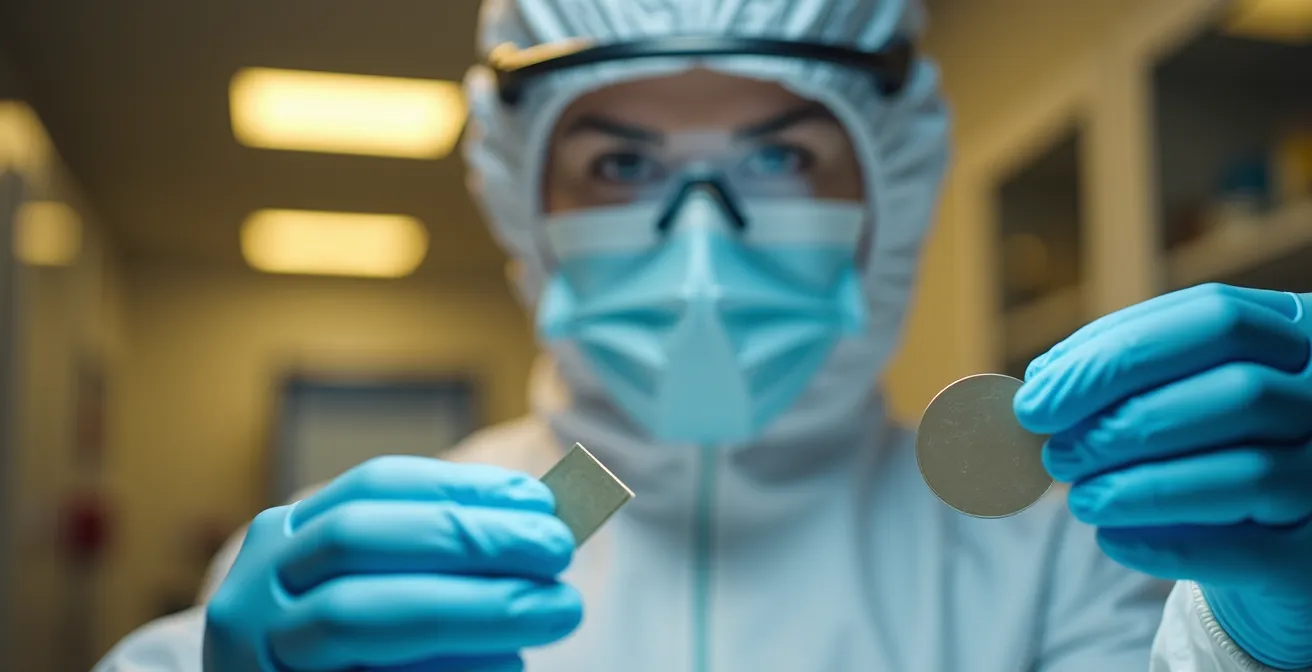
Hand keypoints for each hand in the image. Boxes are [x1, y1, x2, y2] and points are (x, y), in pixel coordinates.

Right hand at [203, 456, 580, 671]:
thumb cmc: (356, 658)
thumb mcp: (377, 589)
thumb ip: (437, 558)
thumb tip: (540, 522)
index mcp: (281, 543)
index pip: (373, 487)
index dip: (461, 486)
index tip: (538, 498)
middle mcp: (251, 595)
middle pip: (357, 541)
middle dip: (469, 537)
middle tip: (558, 549)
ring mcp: (260, 657)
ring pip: (361, 618)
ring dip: (474, 605)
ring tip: (559, 608)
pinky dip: (455, 669)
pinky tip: (510, 663)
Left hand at [1013, 283, 1311, 669]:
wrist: (1274, 539)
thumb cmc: (1209, 448)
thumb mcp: (1175, 393)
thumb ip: (1122, 377)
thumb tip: (1041, 384)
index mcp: (1299, 332)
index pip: (1213, 319)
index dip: (1115, 355)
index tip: (1037, 397)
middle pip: (1238, 393)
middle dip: (1126, 422)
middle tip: (1055, 453)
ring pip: (1248, 473)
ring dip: (1141, 485)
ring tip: (1079, 496)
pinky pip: (1245, 551)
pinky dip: (1166, 543)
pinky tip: (1112, 537)